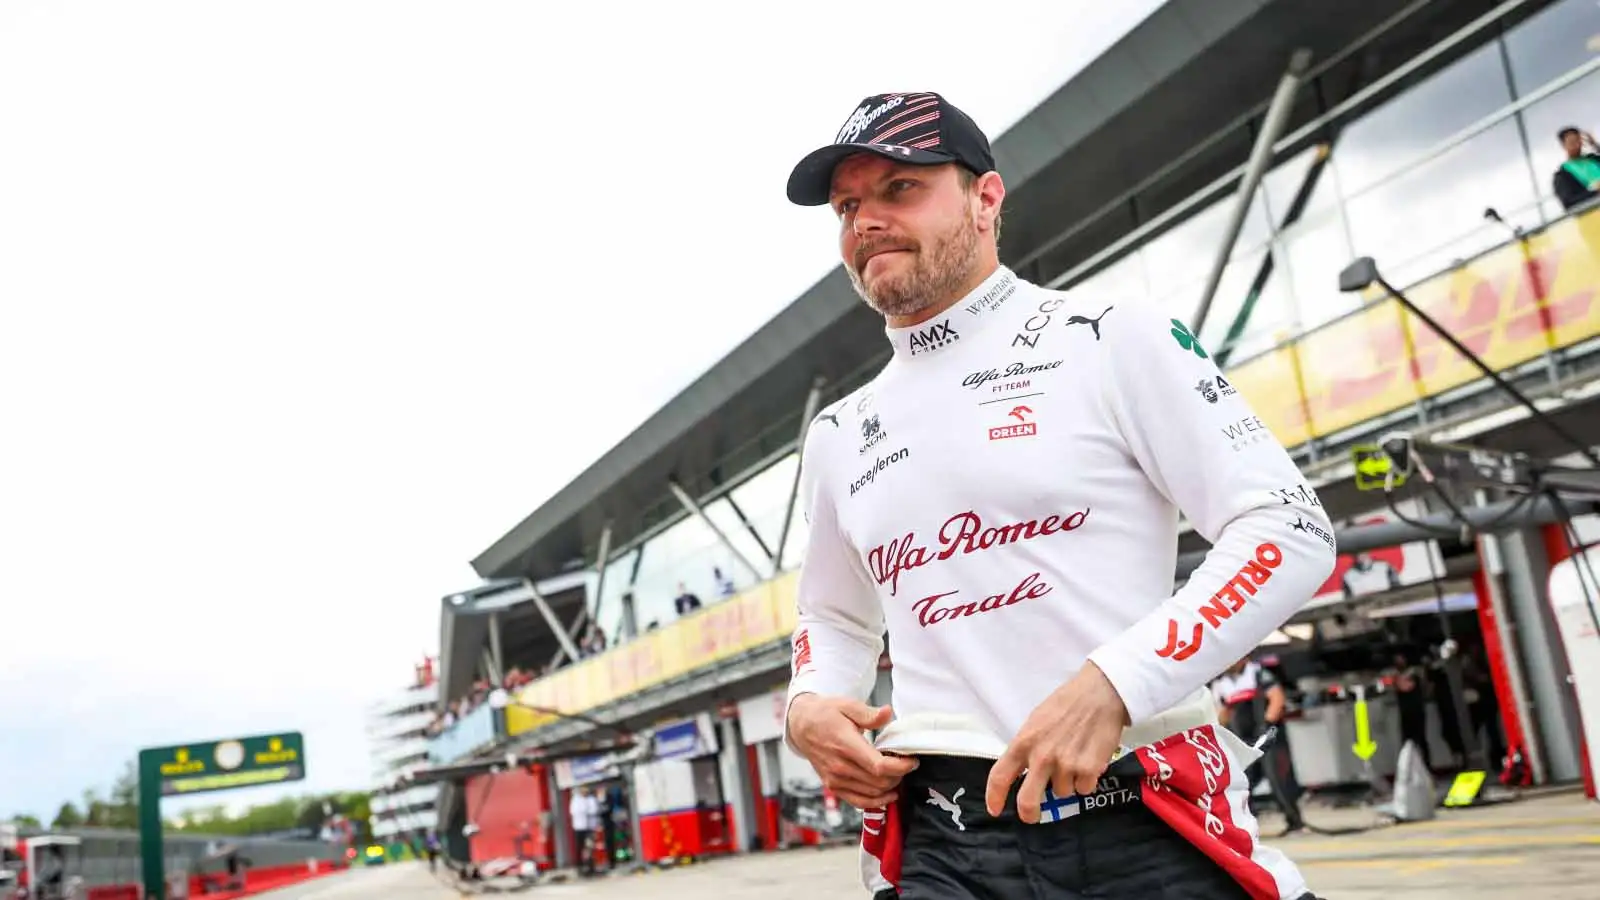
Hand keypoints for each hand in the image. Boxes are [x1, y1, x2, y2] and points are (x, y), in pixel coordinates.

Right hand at [788, 694, 917, 808]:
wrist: (802, 725)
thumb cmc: (826, 714)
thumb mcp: (847, 705)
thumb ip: (869, 713)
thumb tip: (887, 713)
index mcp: (845, 744)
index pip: (879, 766)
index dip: (901, 767)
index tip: (912, 761)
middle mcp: (839, 766)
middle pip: (879, 782)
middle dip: (899, 775)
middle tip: (906, 763)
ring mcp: (835, 779)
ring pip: (873, 793)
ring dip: (890, 787)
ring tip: (898, 774)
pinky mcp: (833, 787)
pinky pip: (859, 802)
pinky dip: (877, 801)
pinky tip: (888, 794)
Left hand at [985, 661, 1129, 822]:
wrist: (1098, 694)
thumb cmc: (1066, 704)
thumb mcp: (1036, 721)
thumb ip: (1027, 747)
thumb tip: (1022, 770)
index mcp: (1023, 742)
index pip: (1000, 776)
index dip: (994, 797)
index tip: (994, 809)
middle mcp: (1041, 757)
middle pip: (1027, 801)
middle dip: (1029, 813)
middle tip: (1031, 815)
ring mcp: (1065, 765)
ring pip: (1062, 792)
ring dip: (1067, 782)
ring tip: (1075, 758)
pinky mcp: (1088, 770)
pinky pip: (1084, 788)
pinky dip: (1086, 780)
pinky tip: (1089, 759)